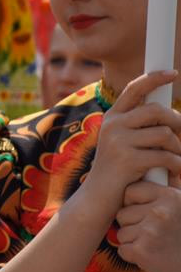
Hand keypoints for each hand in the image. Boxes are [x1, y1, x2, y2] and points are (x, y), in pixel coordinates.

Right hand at [81, 71, 180, 214]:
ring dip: (177, 149)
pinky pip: (165, 156)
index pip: (134, 89)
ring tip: (176, 160)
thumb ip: (139, 127)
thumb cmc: (117, 171)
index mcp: (112, 118)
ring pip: (165, 135)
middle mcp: (112, 126)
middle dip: (177, 122)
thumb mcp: (123, 143)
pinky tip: (173, 172)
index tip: (173, 73)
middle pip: (157, 111)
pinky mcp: (127, 160)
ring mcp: (118, 142)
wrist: (97, 199)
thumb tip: (171, 117)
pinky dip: (175, 165)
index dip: (154, 78)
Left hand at [115, 179, 180, 271]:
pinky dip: (133, 256)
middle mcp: (161, 211)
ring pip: (121, 232)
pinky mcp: (142, 251)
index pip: (130, 191)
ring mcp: (151, 231)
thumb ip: (167, 188)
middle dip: (133, 224)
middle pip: (123, 213)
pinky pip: (123, 249)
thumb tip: (149, 165)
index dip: (135, 203)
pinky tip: (152, 256)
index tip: (149, 213)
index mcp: (170, 196)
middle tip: (155, 233)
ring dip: (133, 241)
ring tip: (155, 244)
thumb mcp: (179, 205)